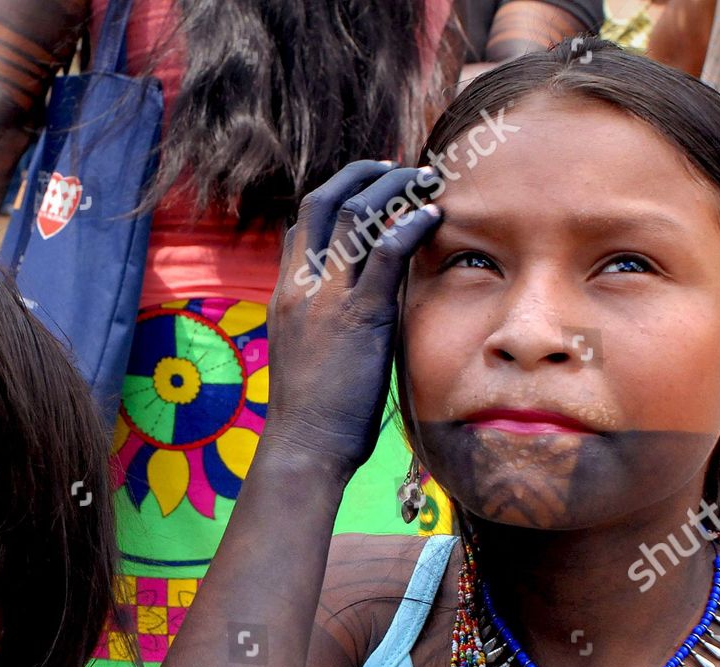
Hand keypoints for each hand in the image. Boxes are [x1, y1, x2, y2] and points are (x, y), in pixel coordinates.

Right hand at [266, 160, 442, 468]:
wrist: (305, 444)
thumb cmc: (314, 413)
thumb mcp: (310, 354)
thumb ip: (327, 321)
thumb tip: (361, 310)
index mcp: (286, 295)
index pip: (302, 225)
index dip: (336, 197)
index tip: (370, 191)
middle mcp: (299, 286)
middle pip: (320, 202)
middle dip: (361, 175)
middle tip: (399, 169)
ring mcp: (325, 298)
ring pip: (352, 214)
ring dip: (392, 188)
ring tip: (424, 182)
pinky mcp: (358, 315)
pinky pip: (383, 252)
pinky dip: (409, 225)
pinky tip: (433, 217)